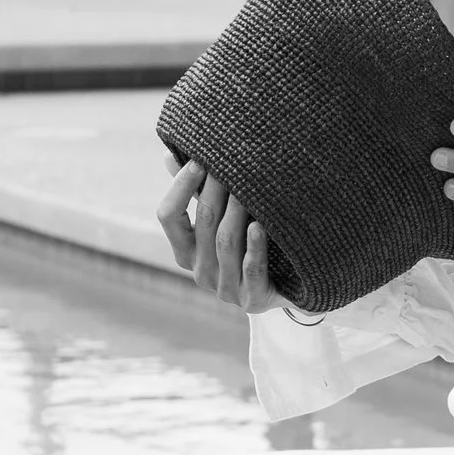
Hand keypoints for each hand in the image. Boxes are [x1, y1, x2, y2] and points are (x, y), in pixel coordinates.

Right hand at [158, 157, 274, 306]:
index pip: (168, 216)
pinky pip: (252, 269)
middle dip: (216, 189)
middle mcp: (201, 271)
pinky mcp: (253, 299)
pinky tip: (259, 226)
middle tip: (231, 162)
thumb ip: (195, 193)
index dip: (180, 187)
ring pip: (226, 242)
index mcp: (185, 252)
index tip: (198, 160)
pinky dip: (255, 247)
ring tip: (250, 184)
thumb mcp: (220, 221)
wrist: (285, 291)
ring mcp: (225, 288)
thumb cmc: (246, 247)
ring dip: (237, 210)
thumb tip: (169, 155)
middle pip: (204, 223)